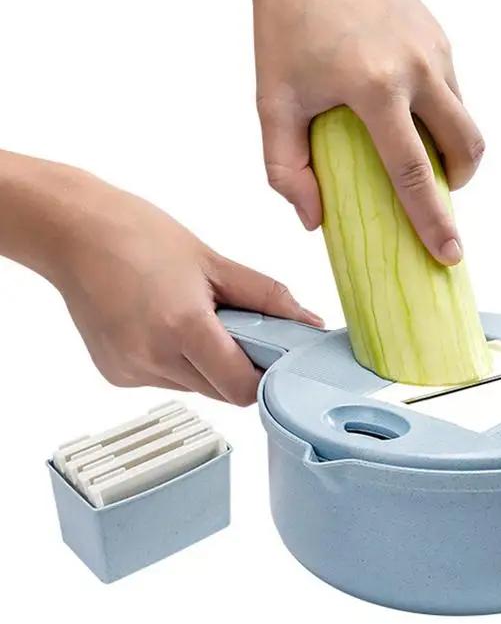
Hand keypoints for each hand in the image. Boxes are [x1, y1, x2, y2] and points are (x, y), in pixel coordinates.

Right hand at [39, 167, 321, 405]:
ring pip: (195, 388)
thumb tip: (307, 321)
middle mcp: (153, 358)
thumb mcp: (214, 262)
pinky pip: (166, 381)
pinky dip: (178, 362)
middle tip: (237, 328)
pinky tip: (165, 326)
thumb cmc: (138, 235)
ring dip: (208, 365)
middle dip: (239, 366)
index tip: (274, 357)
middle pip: (222, 391)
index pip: (242, 389)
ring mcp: (131, 371)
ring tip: (194, 319)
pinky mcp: (116, 375)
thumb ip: (267, 297)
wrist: (71, 231)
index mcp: (182, 328)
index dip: (264, 377)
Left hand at [240, 0, 484, 265]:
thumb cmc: (285, 25)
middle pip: (466, 148)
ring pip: (465, 119)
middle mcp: (417, 67)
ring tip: (418, 155)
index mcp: (376, 88)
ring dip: (453, 149)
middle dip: (459, 184)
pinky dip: (443, 116)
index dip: (434, 222)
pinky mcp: (439, 35)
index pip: (414, 174)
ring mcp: (435, 47)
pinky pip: (455, 90)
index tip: (450, 254)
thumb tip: (314, 219)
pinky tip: (409, 114)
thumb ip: (285, 169)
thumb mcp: (273, 101)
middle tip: (437, 195)